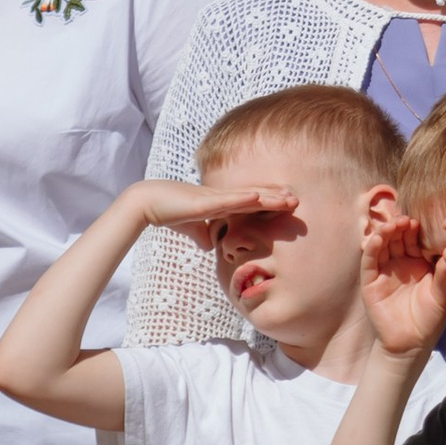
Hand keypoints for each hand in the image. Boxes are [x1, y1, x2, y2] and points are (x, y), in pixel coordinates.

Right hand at [135, 175, 295, 246]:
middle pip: (255, 198)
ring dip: (268, 197)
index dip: (269, 204)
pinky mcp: (204, 202)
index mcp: (220, 203)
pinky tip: (258, 197)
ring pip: (247, 197)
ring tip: (288, 198)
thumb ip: (203, 235)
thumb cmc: (169, 212)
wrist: (148, 203)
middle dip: (276, 199)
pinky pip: (227, 200)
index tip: (287, 206)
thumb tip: (210, 247)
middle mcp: (221, 197)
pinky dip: (243, 199)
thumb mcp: (192, 229)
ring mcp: (214, 197)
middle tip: (298, 200)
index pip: (250, 204)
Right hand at [359, 193, 445, 355]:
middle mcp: (399, 264)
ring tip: (394, 224)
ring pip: (382, 245)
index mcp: (418, 264)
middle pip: (397, 238)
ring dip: (386, 232)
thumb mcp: (441, 294)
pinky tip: (378, 238)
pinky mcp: (369, 282)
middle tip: (408, 219)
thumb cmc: (430, 320)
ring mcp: (383, 272)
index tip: (423, 220)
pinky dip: (372, 248)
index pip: (415, 240)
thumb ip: (444, 275)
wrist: (412, 344)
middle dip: (401, 226)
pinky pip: (369, 261)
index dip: (417, 229)